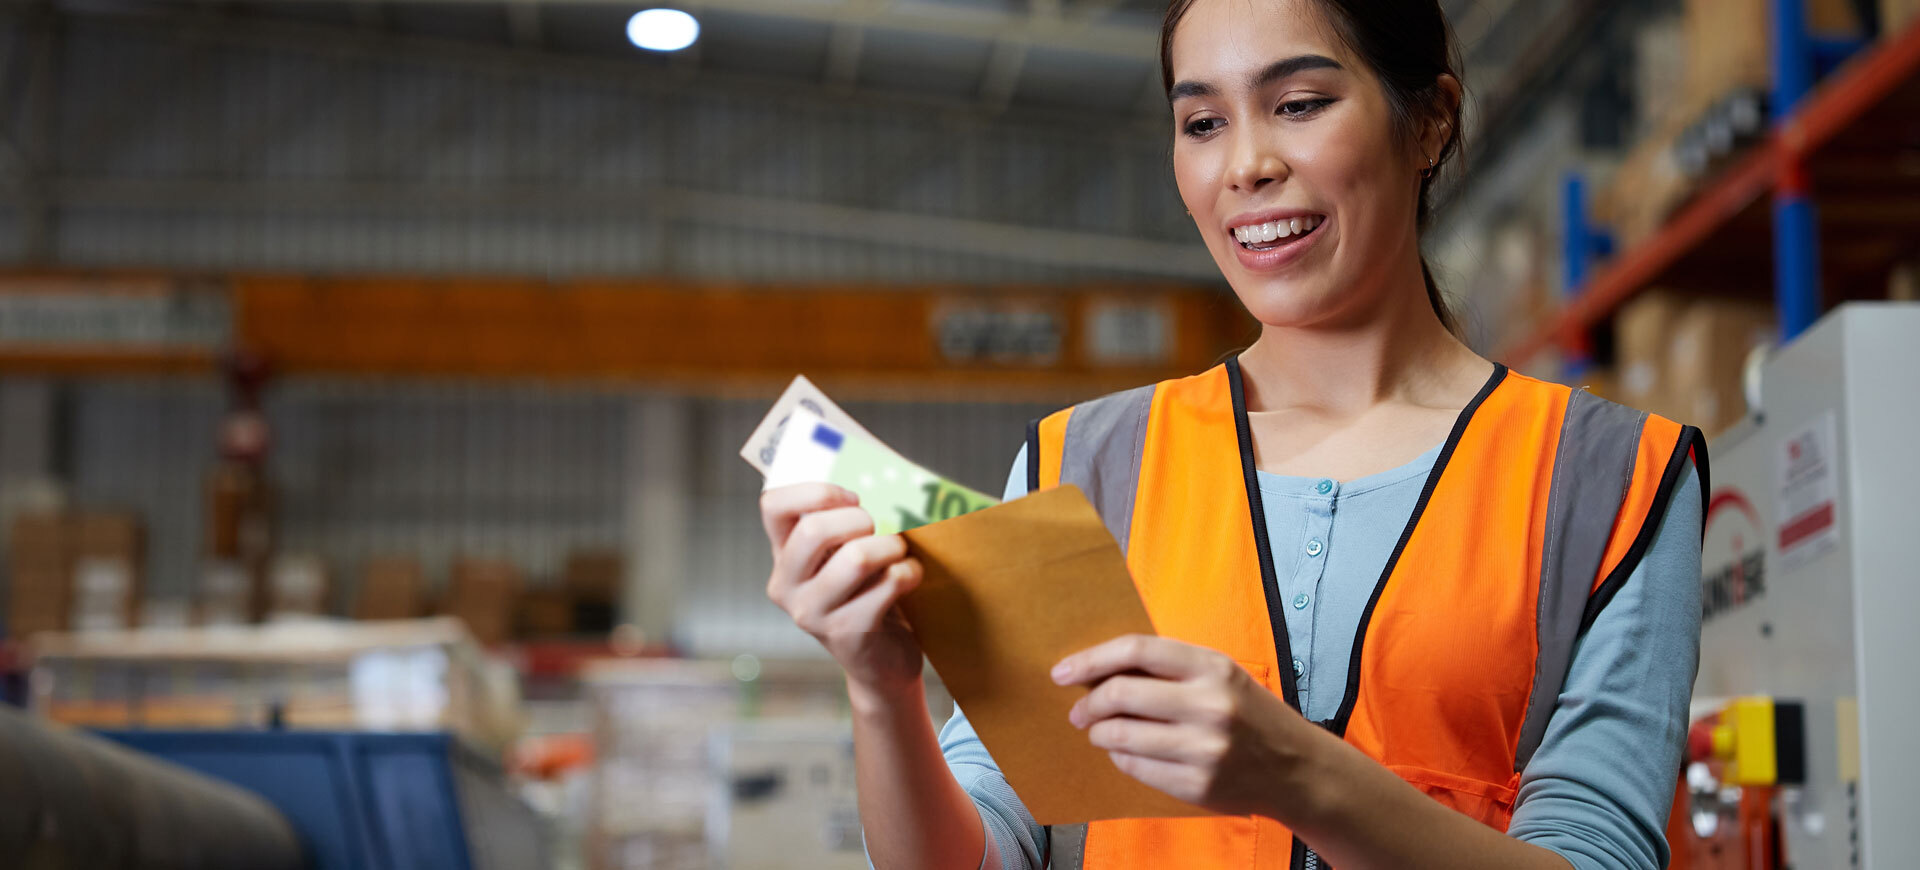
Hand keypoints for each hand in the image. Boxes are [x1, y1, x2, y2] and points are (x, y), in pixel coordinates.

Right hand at [762, 483, 925, 702]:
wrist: (881, 661)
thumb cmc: (869, 591)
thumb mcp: (849, 553)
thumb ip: (851, 518)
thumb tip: (886, 472)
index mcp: (783, 555)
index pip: (773, 505)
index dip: (815, 491)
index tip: (853, 497)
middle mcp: (787, 585)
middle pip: (814, 530)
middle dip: (861, 519)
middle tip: (885, 527)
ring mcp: (812, 614)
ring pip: (856, 558)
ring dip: (891, 546)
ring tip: (901, 552)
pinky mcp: (846, 634)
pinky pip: (887, 585)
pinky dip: (908, 572)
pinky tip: (910, 577)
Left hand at [1052, 634, 1330, 818]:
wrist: (1297, 768)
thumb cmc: (1250, 714)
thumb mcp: (1221, 674)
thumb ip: (1170, 668)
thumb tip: (1100, 670)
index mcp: (1213, 667)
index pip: (1136, 650)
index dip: (1091, 659)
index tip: (1063, 672)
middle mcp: (1209, 705)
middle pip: (1121, 694)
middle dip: (1088, 703)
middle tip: (1079, 711)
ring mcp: (1204, 749)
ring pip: (1120, 735)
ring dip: (1099, 733)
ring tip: (1100, 731)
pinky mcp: (1197, 785)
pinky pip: (1135, 767)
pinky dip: (1120, 757)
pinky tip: (1125, 752)